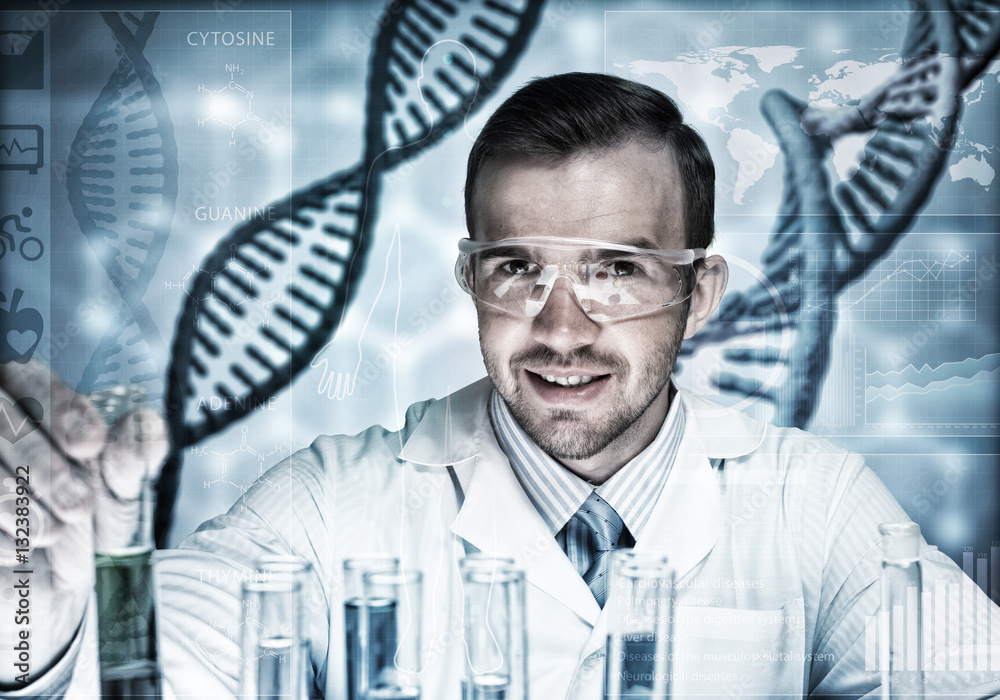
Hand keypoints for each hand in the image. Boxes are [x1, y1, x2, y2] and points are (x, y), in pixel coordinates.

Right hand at [0, 359, 167, 685]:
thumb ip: (132, 459)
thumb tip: (146, 423)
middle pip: (2, 420)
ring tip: (55, 533)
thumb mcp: (119, 497)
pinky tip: (19, 552)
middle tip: (78, 505)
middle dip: (42, 464)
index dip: (59, 408)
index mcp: (31, 411)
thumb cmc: (85, 534)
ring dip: (16, 498)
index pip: (30, 379)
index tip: (90, 445)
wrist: (54, 599)